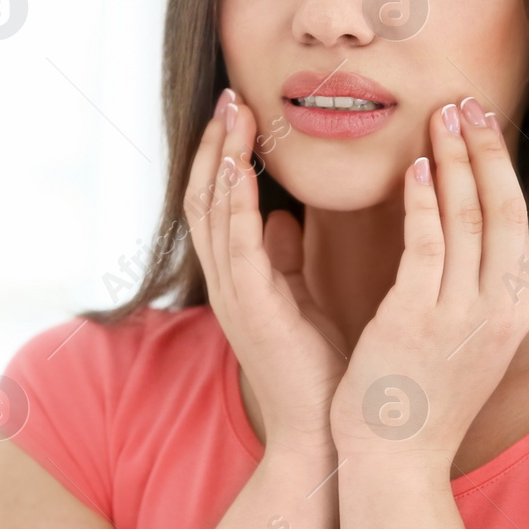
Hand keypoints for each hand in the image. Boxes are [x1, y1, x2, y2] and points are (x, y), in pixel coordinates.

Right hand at [186, 88, 347, 458]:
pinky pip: (234, 246)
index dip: (225, 154)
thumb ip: (284, 259)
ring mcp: (233, 295)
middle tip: (229, 95)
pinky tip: (239, 169)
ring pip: (212, 212)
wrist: (323, 433)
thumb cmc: (319, 369)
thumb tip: (281, 216)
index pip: (220, 202)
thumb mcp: (302, 300)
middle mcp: (227, 281)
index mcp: (240, 277)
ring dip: (220, 159)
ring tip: (232, 113)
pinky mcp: (251, 310)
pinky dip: (233, 203)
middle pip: (205, 197)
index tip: (241, 108)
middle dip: (216, 144)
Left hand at [329, 96, 528, 466]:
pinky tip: (414, 165)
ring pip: (467, 218)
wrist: (395, 464)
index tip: (484, 127)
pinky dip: (424, 199)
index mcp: (511, 313)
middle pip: (502, 209)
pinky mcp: (416, 320)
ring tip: (443, 115)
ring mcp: (460, 316)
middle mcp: (496, 310)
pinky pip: (425, 245)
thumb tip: (511, 239)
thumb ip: (487, 291)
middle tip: (469, 102)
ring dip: (455, 160)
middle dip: (486, 150)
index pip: (516, 223)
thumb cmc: (421, 402)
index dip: (501, 169)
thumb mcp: (472, 344)